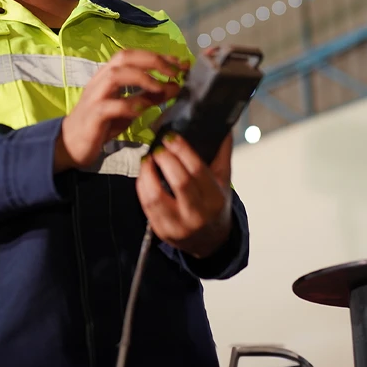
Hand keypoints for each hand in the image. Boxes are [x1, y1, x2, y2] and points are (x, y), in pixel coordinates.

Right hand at [55, 50, 187, 171]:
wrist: (70, 144)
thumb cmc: (102, 124)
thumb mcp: (130, 108)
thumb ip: (151, 96)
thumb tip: (176, 86)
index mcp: (110, 74)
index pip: (135, 56)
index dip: (158, 56)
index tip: (181, 63)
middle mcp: (101, 80)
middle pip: (125, 58)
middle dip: (152, 61)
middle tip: (175, 72)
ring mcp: (95, 96)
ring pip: (115, 76)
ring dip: (141, 78)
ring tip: (160, 88)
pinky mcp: (92, 116)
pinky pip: (109, 106)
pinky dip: (128, 105)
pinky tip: (142, 110)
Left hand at [136, 132, 232, 259]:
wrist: (210, 241)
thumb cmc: (215, 205)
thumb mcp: (223, 180)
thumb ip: (222, 153)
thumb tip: (224, 125)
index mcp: (215, 199)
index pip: (198, 170)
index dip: (182, 150)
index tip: (171, 136)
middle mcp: (198, 214)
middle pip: (179, 182)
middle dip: (165, 159)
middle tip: (159, 147)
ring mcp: (178, 225)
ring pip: (157, 196)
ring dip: (148, 173)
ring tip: (148, 159)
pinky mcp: (161, 231)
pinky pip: (146, 206)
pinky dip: (143, 185)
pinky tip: (145, 173)